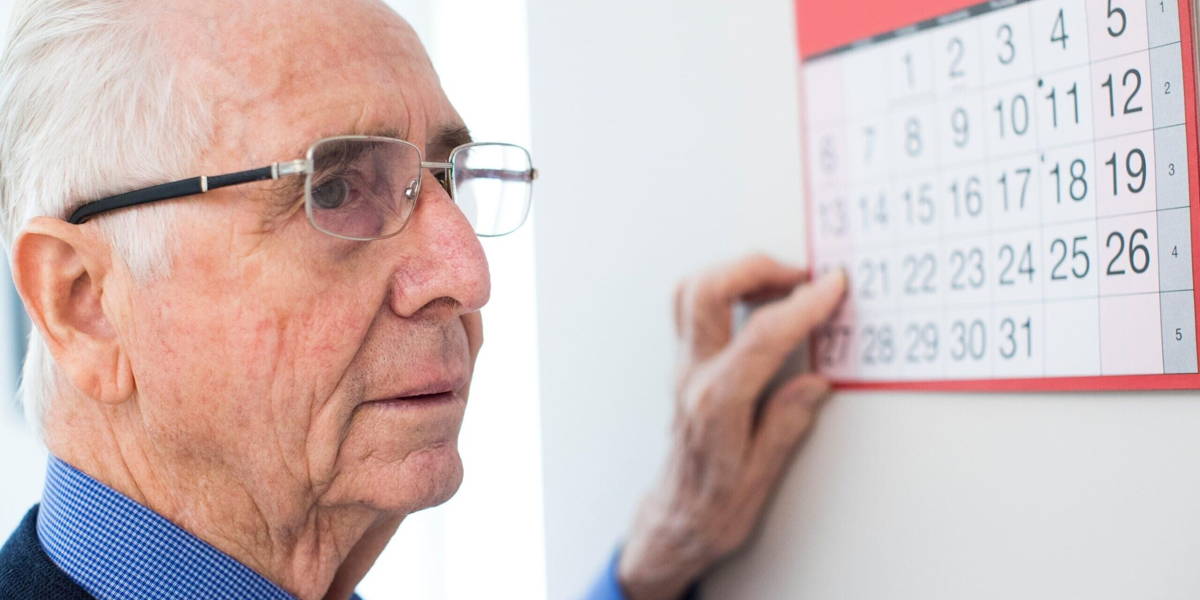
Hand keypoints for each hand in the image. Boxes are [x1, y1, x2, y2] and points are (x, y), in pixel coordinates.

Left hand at [617, 255, 846, 599]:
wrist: (674, 521)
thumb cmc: (715, 507)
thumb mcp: (762, 478)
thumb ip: (786, 423)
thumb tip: (816, 383)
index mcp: (716, 403)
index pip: (761, 336)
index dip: (802, 306)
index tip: (833, 288)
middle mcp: (692, 376)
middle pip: (706, 292)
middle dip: (757, 268)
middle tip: (804, 277)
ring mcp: (682, 367)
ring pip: (691, 291)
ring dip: (737, 273)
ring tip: (784, 282)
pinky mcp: (684, 365)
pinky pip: (693, 307)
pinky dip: (726, 289)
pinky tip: (758, 300)